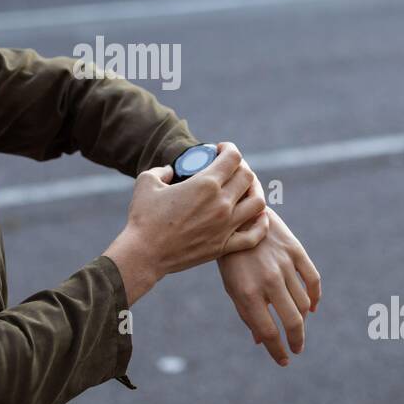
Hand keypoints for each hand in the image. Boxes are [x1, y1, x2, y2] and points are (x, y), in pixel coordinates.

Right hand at [105, 142, 267, 303]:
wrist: (144, 254)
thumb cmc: (143, 217)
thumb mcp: (146, 182)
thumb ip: (162, 170)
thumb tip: (170, 171)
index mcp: (205, 184)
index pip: (233, 157)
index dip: (229, 148)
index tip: (220, 150)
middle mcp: (221, 203)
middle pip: (248, 177)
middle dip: (241, 167)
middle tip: (229, 169)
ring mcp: (225, 226)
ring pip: (258, 203)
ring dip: (255, 192)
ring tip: (244, 190)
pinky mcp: (224, 246)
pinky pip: (254, 235)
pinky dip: (261, 224)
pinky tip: (257, 217)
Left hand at [217, 204, 320, 365]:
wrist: (237, 216)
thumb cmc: (231, 257)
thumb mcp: (231, 286)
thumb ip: (247, 313)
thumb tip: (261, 341)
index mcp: (247, 293)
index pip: (268, 332)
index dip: (278, 351)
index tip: (284, 361)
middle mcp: (267, 280)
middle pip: (292, 321)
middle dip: (296, 340)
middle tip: (297, 348)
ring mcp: (283, 264)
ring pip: (304, 303)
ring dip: (303, 320)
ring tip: (298, 326)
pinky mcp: (295, 251)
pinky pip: (313, 280)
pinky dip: (315, 297)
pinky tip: (312, 308)